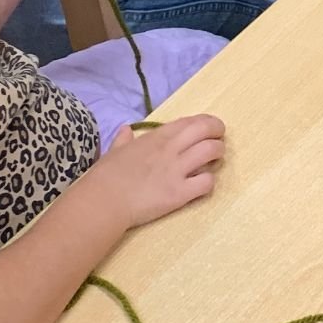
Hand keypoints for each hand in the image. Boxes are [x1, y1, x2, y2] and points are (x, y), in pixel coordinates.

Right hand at [96, 113, 225, 226]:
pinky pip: (207, 183)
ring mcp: (177, 170)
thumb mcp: (114, 151)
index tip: (208, 127)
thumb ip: (123, 140)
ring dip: (218, 153)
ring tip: (215, 160)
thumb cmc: (106, 176)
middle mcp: (171, 149)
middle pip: (206, 129)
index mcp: (157, 137)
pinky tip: (202, 185)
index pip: (190, 121)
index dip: (204, 122)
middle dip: (218, 131)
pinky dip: (209, 182)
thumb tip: (125, 130)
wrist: (104, 201)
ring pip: (212, 151)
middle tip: (219, 139)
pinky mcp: (180, 193)